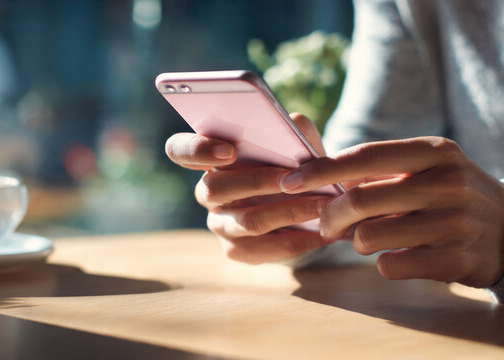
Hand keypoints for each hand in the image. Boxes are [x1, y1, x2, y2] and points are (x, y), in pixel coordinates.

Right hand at [165, 114, 332, 263]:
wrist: (309, 204)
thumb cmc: (295, 164)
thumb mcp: (296, 140)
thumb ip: (293, 128)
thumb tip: (294, 124)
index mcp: (210, 158)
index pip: (179, 149)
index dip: (197, 149)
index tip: (229, 151)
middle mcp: (207, 192)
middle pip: (214, 188)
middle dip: (256, 181)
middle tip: (292, 178)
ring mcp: (219, 224)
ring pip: (247, 221)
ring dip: (288, 212)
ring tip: (323, 204)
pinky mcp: (237, 250)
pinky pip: (265, 249)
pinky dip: (299, 240)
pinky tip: (324, 232)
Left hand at [279, 137, 503, 287]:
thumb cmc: (452, 195)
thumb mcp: (428, 167)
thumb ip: (381, 169)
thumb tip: (321, 177)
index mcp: (434, 152)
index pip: (363, 157)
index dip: (321, 170)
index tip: (290, 182)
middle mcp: (446, 182)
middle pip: (360, 200)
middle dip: (330, 216)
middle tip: (326, 226)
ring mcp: (454, 222)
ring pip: (371, 236)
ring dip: (358, 242)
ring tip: (368, 239)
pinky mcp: (456, 259)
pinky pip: (392, 265)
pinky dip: (383, 263)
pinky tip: (396, 255)